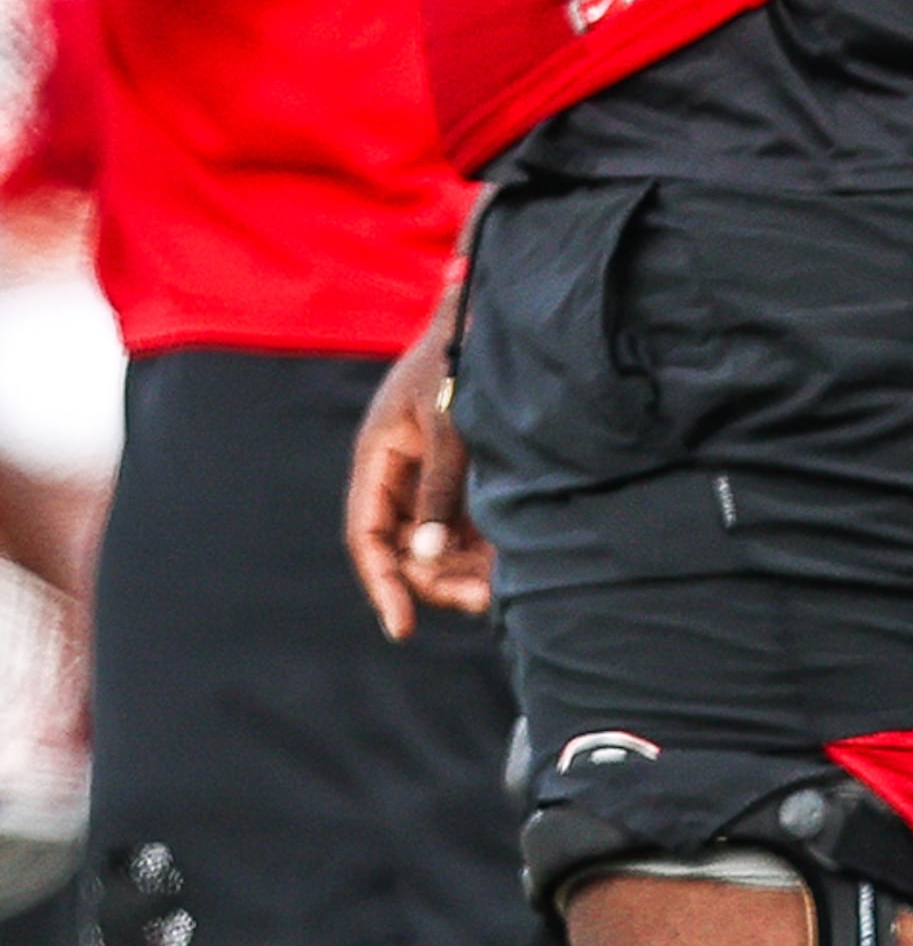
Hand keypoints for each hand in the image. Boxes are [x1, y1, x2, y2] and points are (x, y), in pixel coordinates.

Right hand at [347, 304, 491, 636]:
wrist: (491, 320)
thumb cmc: (462, 360)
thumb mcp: (451, 423)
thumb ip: (440, 486)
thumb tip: (426, 554)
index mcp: (379, 460)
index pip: (367, 537)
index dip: (381, 583)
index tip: (402, 626)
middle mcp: (401, 476)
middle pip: (404, 550)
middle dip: (436, 581)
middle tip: (483, 601)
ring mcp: (433, 479)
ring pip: (437, 545)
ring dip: (463, 571)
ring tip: (502, 590)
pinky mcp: (466, 478)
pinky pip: (467, 527)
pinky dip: (485, 549)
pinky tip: (512, 566)